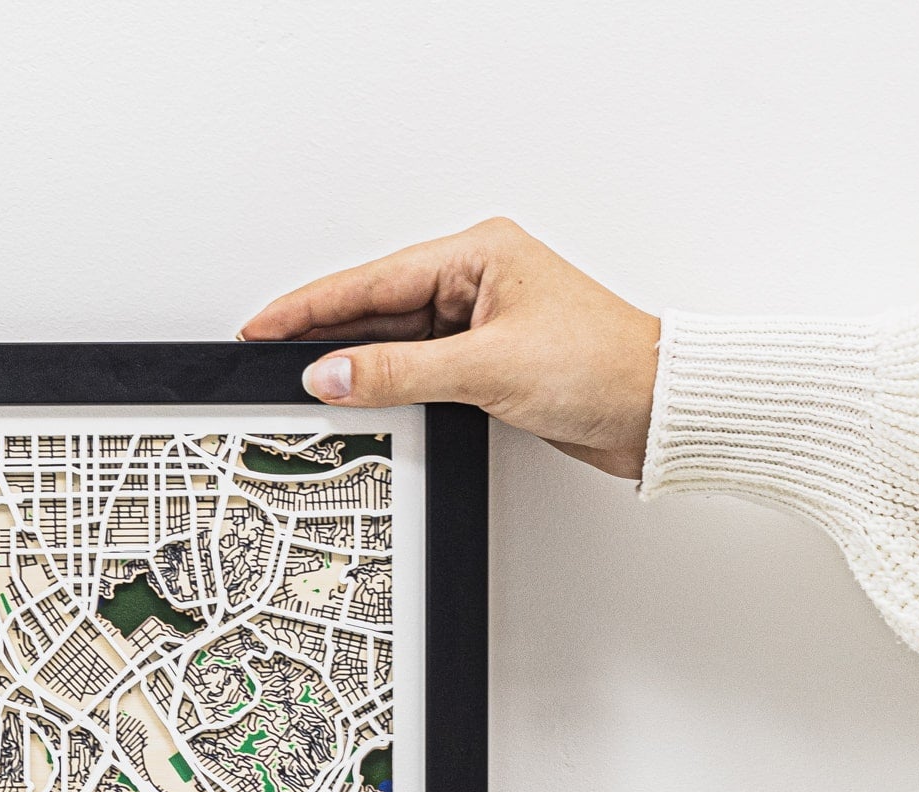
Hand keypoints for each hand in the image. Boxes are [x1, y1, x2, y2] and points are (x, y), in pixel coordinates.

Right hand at [240, 219, 660, 479]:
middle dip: (320, 336)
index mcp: (478, 254)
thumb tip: (330, 373)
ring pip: (392, 342)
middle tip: (264, 358)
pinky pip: (414, 369)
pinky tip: (355, 399)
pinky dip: (383, 385)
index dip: (310, 307)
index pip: (371, 280)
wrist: (656, 410)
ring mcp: (478, 323)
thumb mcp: (486, 367)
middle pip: (374, 308)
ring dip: (351, 366)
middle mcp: (475, 281)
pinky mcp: (485, 362)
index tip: (262, 326)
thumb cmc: (601, 366)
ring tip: (299, 387)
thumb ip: (398, 372)